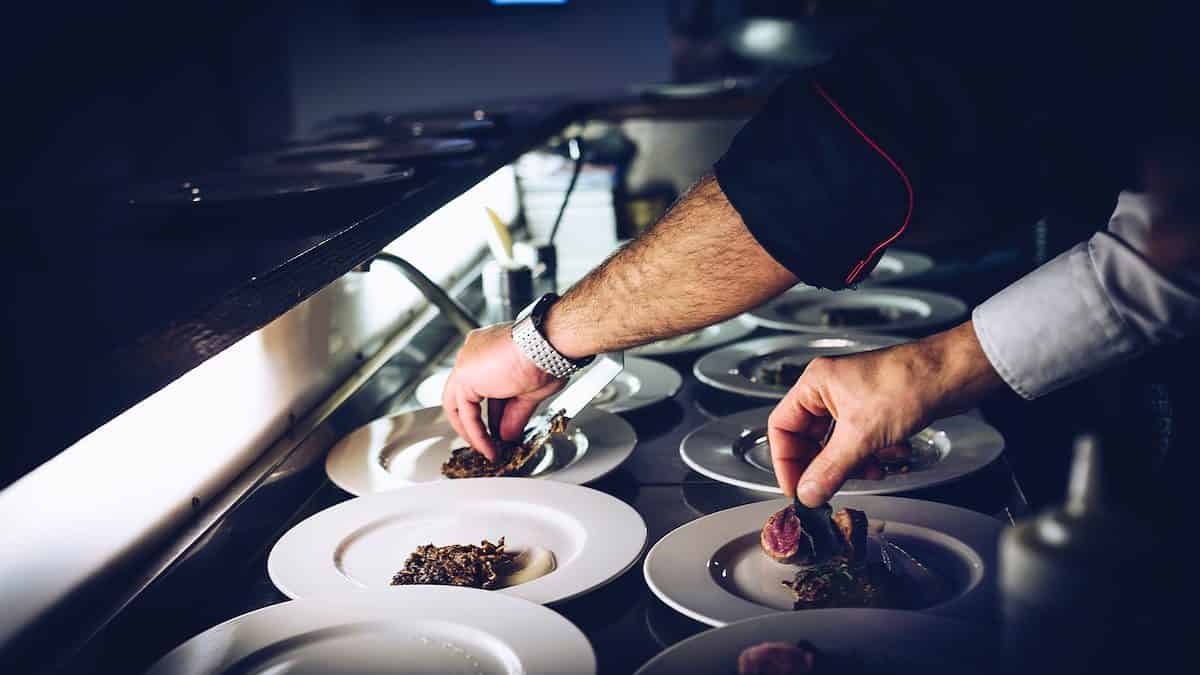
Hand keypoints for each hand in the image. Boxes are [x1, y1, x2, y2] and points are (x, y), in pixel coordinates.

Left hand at [442, 323, 564, 459]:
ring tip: (488, 450)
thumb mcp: (530, 392)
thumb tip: (508, 435)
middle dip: (475, 423)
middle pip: (466, 395)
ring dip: (473, 432)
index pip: (484, 387)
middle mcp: (473, 353)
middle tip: (487, 443)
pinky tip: (488, 447)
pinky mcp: (464, 376)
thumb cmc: (548, 356)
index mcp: (489, 349)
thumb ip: (514, 415)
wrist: (547, 346)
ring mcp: (466, 363)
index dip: (493, 412)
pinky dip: (476, 433)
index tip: (499, 430)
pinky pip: (466, 413)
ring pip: (460, 405)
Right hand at [769, 321, 1002, 505]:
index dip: (785, 461)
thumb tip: (807, 494)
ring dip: (852, 463)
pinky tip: (891, 456)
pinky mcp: (876, 410)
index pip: (781, 427)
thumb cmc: (908, 384)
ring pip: (837, 443)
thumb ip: (830, 470)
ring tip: (872, 470)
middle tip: (830, 489)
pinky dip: (872, 455)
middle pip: (809, 438)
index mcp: (815, 384)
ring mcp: (853, 399)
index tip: (796, 489)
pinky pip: (860, 441)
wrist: (953, 374)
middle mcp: (830, 390)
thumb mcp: (862, 435)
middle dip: (824, 465)